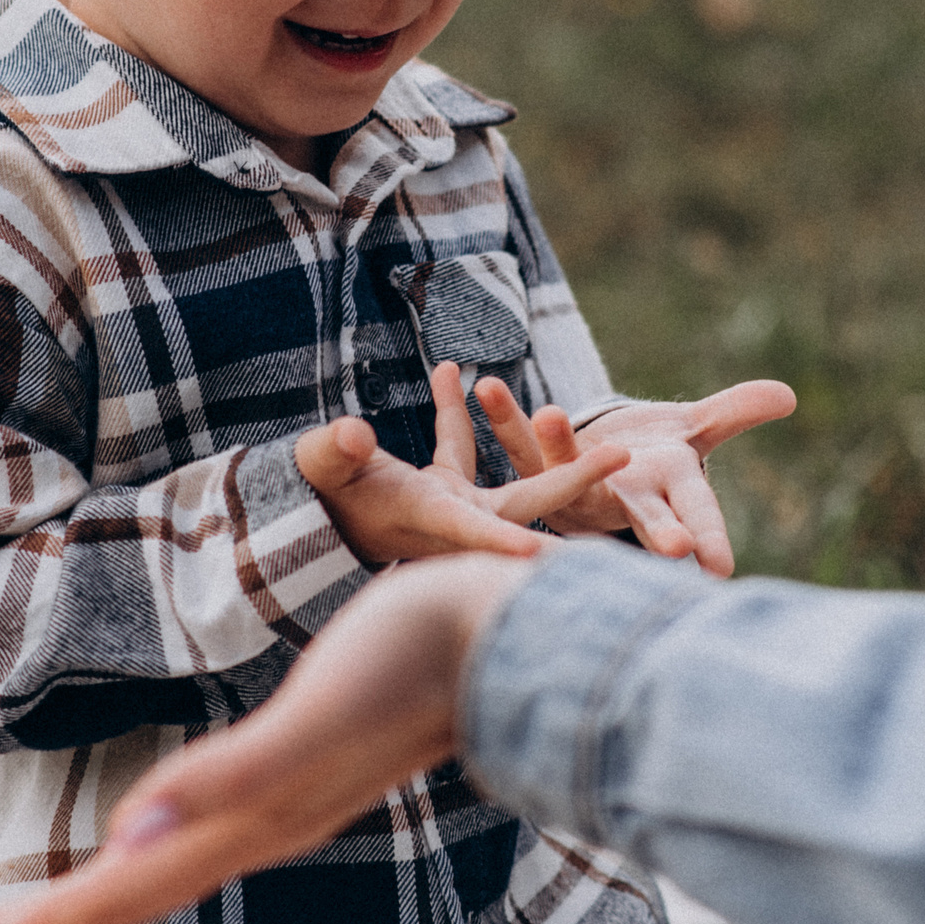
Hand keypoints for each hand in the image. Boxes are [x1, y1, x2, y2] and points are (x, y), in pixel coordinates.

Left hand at [0, 554, 532, 923]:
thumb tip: (130, 834)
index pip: (126, 886)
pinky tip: (147, 837)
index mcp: (255, 818)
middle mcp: (266, 821)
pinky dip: (160, 844)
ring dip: (97, 895)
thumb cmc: (418, 655)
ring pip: (172, 863)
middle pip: (138, 887)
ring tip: (36, 922)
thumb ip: (235, 773)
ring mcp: (289, 797)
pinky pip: (210, 824)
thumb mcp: (321, 711)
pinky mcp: (307, 763)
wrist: (512, 635)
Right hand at [295, 362, 629, 563]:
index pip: (475, 530)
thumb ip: (336, 451)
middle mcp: (451, 518)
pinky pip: (462, 446)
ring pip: (510, 474)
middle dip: (575, 481)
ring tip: (587, 420)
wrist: (300, 523)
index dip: (505, 542)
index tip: (544, 554)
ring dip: (542, 443)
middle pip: (525, 502)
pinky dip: (457, 411)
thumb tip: (355, 433)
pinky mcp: (442, 488)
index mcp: (428, 519)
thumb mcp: (320, 470)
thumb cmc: (311, 498)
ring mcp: (452, 504)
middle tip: (624, 455)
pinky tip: (451, 369)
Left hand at [472, 376, 795, 575]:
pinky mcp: (533, 470)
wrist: (592, 475)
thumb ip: (735, 413)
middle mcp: (621, 499)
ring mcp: (573, 489)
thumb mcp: (695, 432)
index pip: (697, 514)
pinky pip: (517, 440)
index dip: (708, 538)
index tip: (721, 567)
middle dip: (656, 529)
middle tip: (673, 551)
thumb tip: (789, 394)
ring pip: (567, 472)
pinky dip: (504, 414)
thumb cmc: (653, 460)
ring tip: (553, 414)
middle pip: (641, 515)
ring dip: (558, 444)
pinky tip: (486, 386)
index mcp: (668, 491)